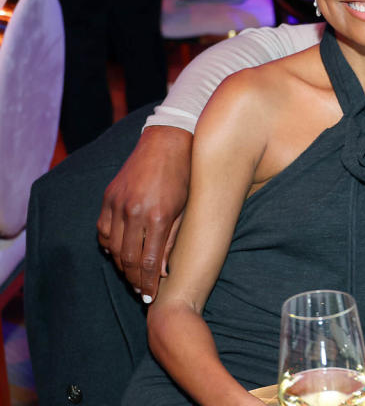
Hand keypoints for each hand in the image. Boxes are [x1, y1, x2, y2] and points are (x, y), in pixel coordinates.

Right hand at [97, 126, 192, 301]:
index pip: (150, 262)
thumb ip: (173, 240)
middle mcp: (134, 211)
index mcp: (158, 216)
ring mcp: (118, 203)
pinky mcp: (108, 196)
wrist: (167, 142)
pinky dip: (109, 245)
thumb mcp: (186, 209)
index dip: (148, 283)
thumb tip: (164, 271)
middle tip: (141, 292)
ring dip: (121, 265)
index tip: (149, 298)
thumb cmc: (184, 176)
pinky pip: (103, 229)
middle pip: (128, 259)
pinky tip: (119, 253)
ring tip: (132, 275)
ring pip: (112, 247)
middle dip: (135, 279)